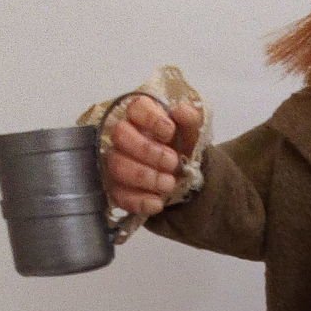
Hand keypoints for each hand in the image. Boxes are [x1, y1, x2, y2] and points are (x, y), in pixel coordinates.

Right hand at [103, 95, 203, 216]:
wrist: (185, 178)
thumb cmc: (183, 149)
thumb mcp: (194, 133)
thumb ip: (192, 118)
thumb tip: (179, 111)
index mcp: (142, 117)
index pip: (135, 107)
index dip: (150, 118)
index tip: (169, 131)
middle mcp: (124, 137)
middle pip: (121, 135)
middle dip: (148, 150)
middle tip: (172, 162)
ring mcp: (116, 162)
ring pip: (118, 166)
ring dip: (145, 177)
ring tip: (169, 184)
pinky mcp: (116, 188)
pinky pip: (119, 195)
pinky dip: (139, 201)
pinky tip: (158, 203)